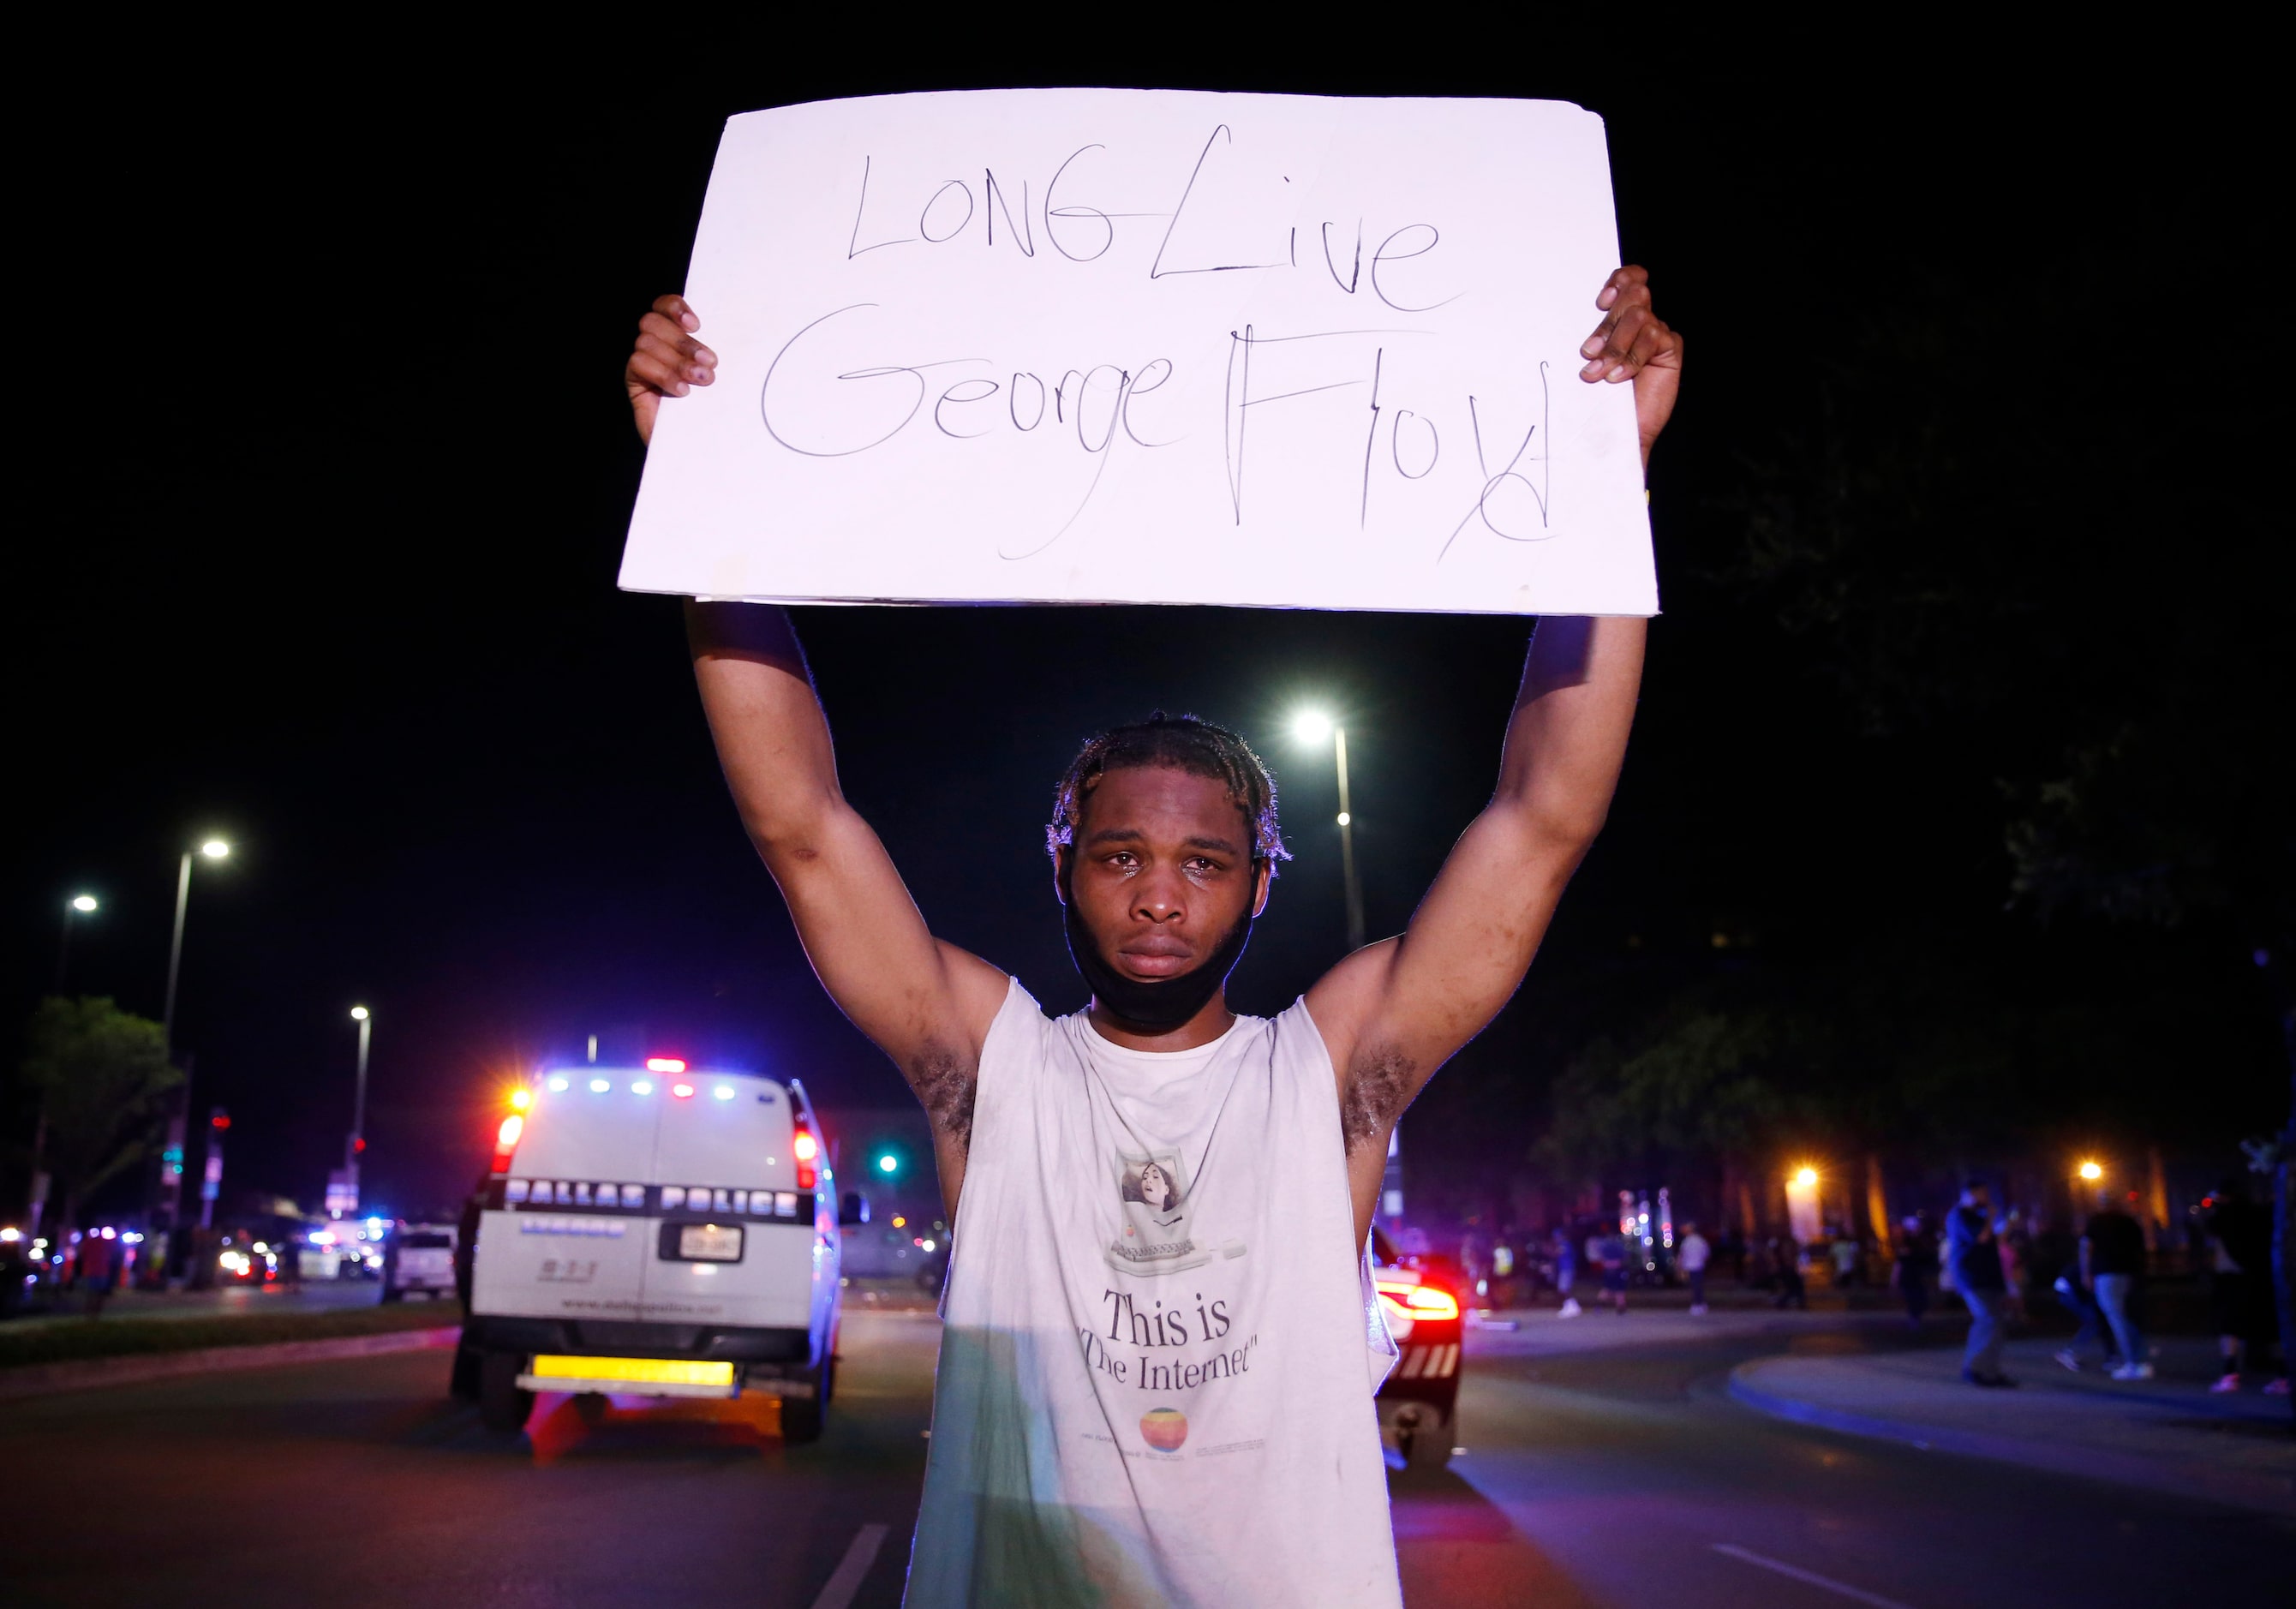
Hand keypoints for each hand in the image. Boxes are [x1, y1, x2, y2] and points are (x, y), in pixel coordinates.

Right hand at [626, 294, 716, 444]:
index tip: (697, 324)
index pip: (663, 307)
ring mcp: (643, 365)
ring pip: (646, 341)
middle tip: (710, 363)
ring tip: (700, 380)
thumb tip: (735, 332)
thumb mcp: (719, 375)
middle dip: (683, 342)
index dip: (674, 307)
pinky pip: (638, 363)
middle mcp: (655, 347)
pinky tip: (681, 391)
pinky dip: (663, 374)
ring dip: (677, 360)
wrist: (700, 449)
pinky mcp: (635, 384)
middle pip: (652, 322)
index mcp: (675, 337)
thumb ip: (712, 353)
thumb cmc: (715, 409)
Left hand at [1578, 265, 1681, 467]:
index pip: (1630, 278)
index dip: (1619, 280)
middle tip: (1588, 353)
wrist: (1616, 430)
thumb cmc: (1599, 395)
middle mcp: (1643, 320)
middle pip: (1634, 295)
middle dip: (1608, 324)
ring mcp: (1658, 333)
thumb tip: (1579, 316)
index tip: (1600, 302)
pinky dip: (1632, 358)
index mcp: (1623, 316)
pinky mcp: (1670, 349)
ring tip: (1598, 373)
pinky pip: (1653, 337)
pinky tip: (1619, 378)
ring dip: (1615, 346)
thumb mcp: (1592, 358)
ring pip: (1640, 316)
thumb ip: (1595, 333)